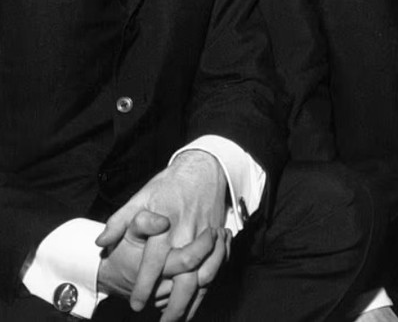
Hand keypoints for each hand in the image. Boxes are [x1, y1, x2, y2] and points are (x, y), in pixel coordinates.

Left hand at [96, 150, 228, 320]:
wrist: (203, 169)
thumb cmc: (169, 185)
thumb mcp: (141, 196)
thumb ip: (120, 220)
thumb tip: (101, 242)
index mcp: (166, 224)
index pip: (153, 262)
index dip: (144, 285)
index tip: (135, 304)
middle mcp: (187, 233)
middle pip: (184, 277)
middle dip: (174, 304)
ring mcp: (205, 236)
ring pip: (203, 277)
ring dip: (192, 302)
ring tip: (178, 319)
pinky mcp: (218, 237)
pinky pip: (216, 268)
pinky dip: (207, 288)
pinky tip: (196, 300)